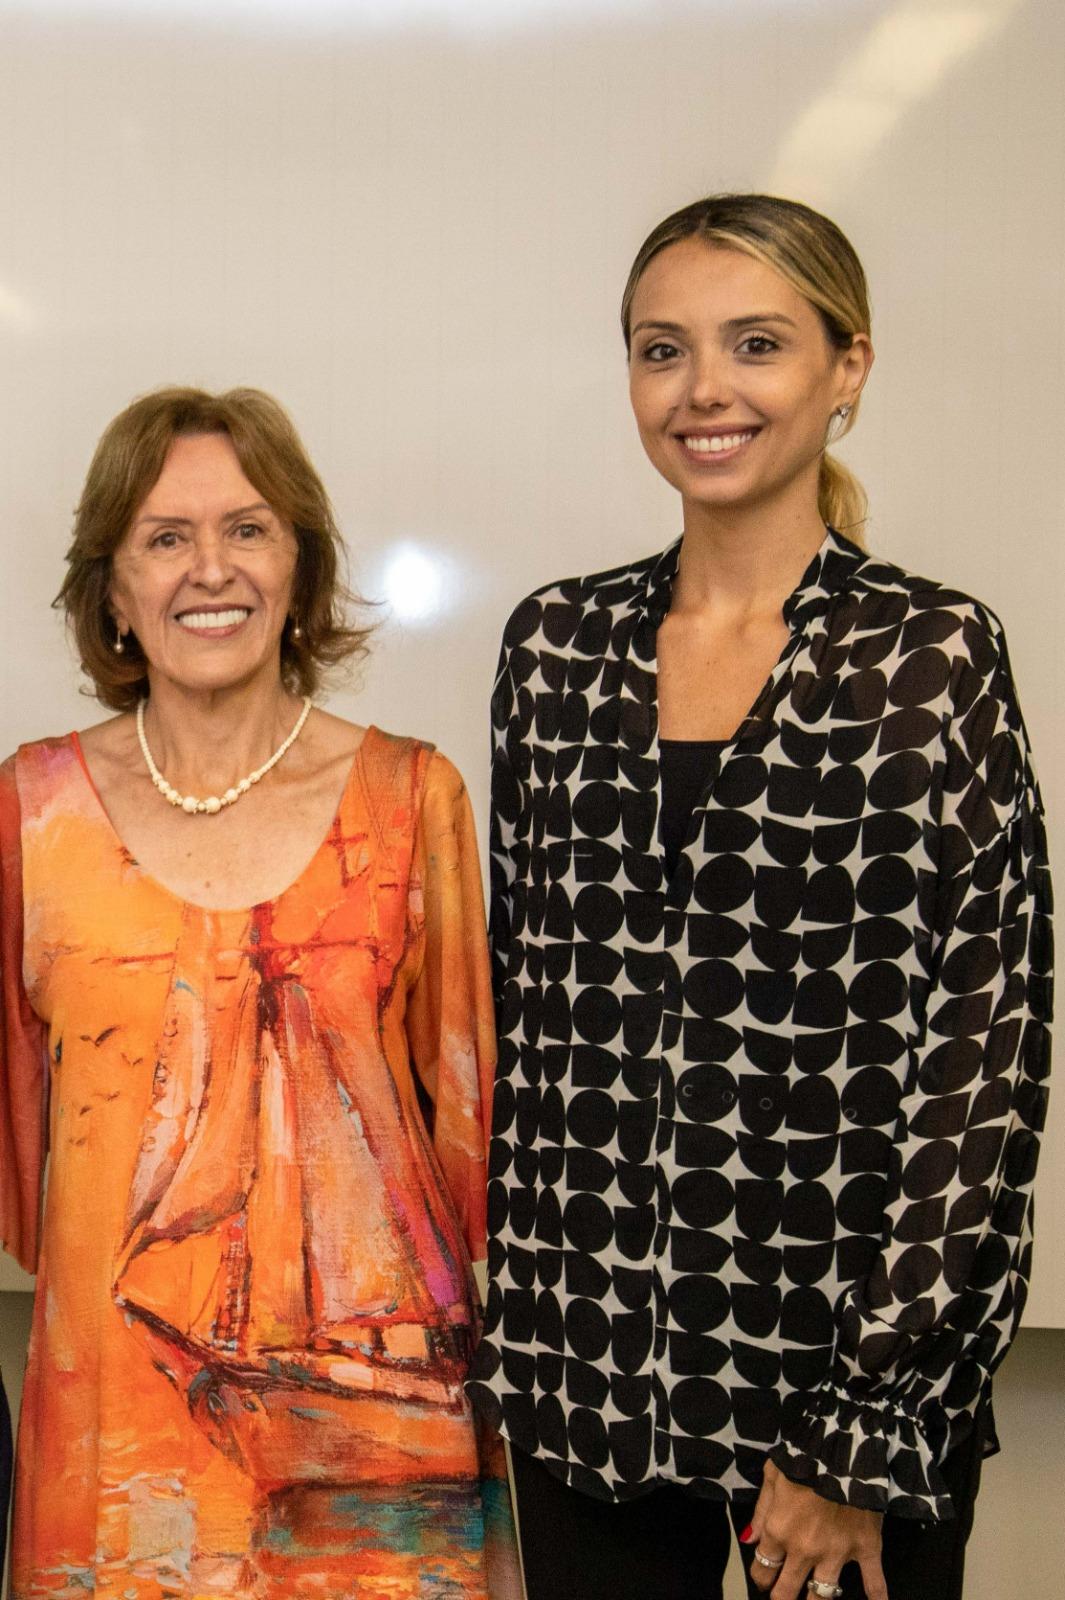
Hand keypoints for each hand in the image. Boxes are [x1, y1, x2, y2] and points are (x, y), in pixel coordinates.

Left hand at [746, 1458, 887, 1599]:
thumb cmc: (804, 1457)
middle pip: (788, 1592)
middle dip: (782, 1597)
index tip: (765, 1578)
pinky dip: (877, 1597)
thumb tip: (749, 1539)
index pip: (763, 1569)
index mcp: (779, 1531)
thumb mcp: (773, 1475)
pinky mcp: (865, 1548)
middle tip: (784, 1596)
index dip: (761, 1577)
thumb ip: (761, 1510)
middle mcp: (804, 1549)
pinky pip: (874, 1582)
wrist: (844, 1447)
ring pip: (823, 1595)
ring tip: (813, 1599)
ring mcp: (837, 1553)